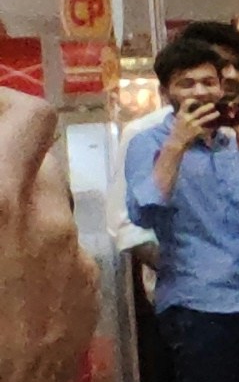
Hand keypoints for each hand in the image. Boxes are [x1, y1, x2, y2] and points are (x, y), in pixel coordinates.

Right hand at [0, 93, 98, 381]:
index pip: (25, 115)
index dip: (4, 100)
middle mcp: (39, 214)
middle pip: (41, 136)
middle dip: (8, 129)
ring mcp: (69, 247)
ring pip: (51, 186)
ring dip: (19, 181)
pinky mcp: (86, 280)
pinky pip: (62, 234)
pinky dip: (35, 230)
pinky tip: (7, 263)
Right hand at [162, 100, 214, 155]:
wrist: (176, 143)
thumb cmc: (178, 130)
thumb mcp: (178, 119)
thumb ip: (184, 113)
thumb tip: (193, 105)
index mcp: (181, 114)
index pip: (186, 103)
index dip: (193, 101)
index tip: (199, 101)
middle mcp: (186, 119)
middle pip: (199, 110)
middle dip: (207, 107)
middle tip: (213, 105)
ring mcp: (192, 126)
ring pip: (205, 119)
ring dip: (212, 115)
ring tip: (217, 113)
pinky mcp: (197, 132)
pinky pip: (207, 128)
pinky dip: (212, 126)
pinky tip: (216, 125)